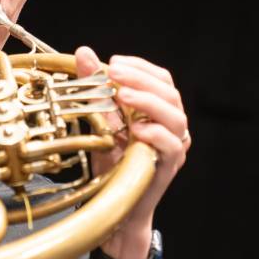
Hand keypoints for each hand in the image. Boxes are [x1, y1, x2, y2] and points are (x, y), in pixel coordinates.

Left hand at [75, 46, 189, 258]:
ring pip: (175, 115)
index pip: (160, 78)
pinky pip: (172, 145)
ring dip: (148, 102)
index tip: (115, 61)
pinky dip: (155, 134)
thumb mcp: (100, 119)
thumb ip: (95, 88)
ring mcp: (174, 145)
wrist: (117, 205)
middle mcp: (171, 124)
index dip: (141, 67)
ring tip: (122, 96)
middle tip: (114, 73)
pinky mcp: (171, 165)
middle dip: (141, 79)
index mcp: (158, 109)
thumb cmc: (112, 160)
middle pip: (169, 92)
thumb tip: (83, 52)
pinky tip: (135, 129)